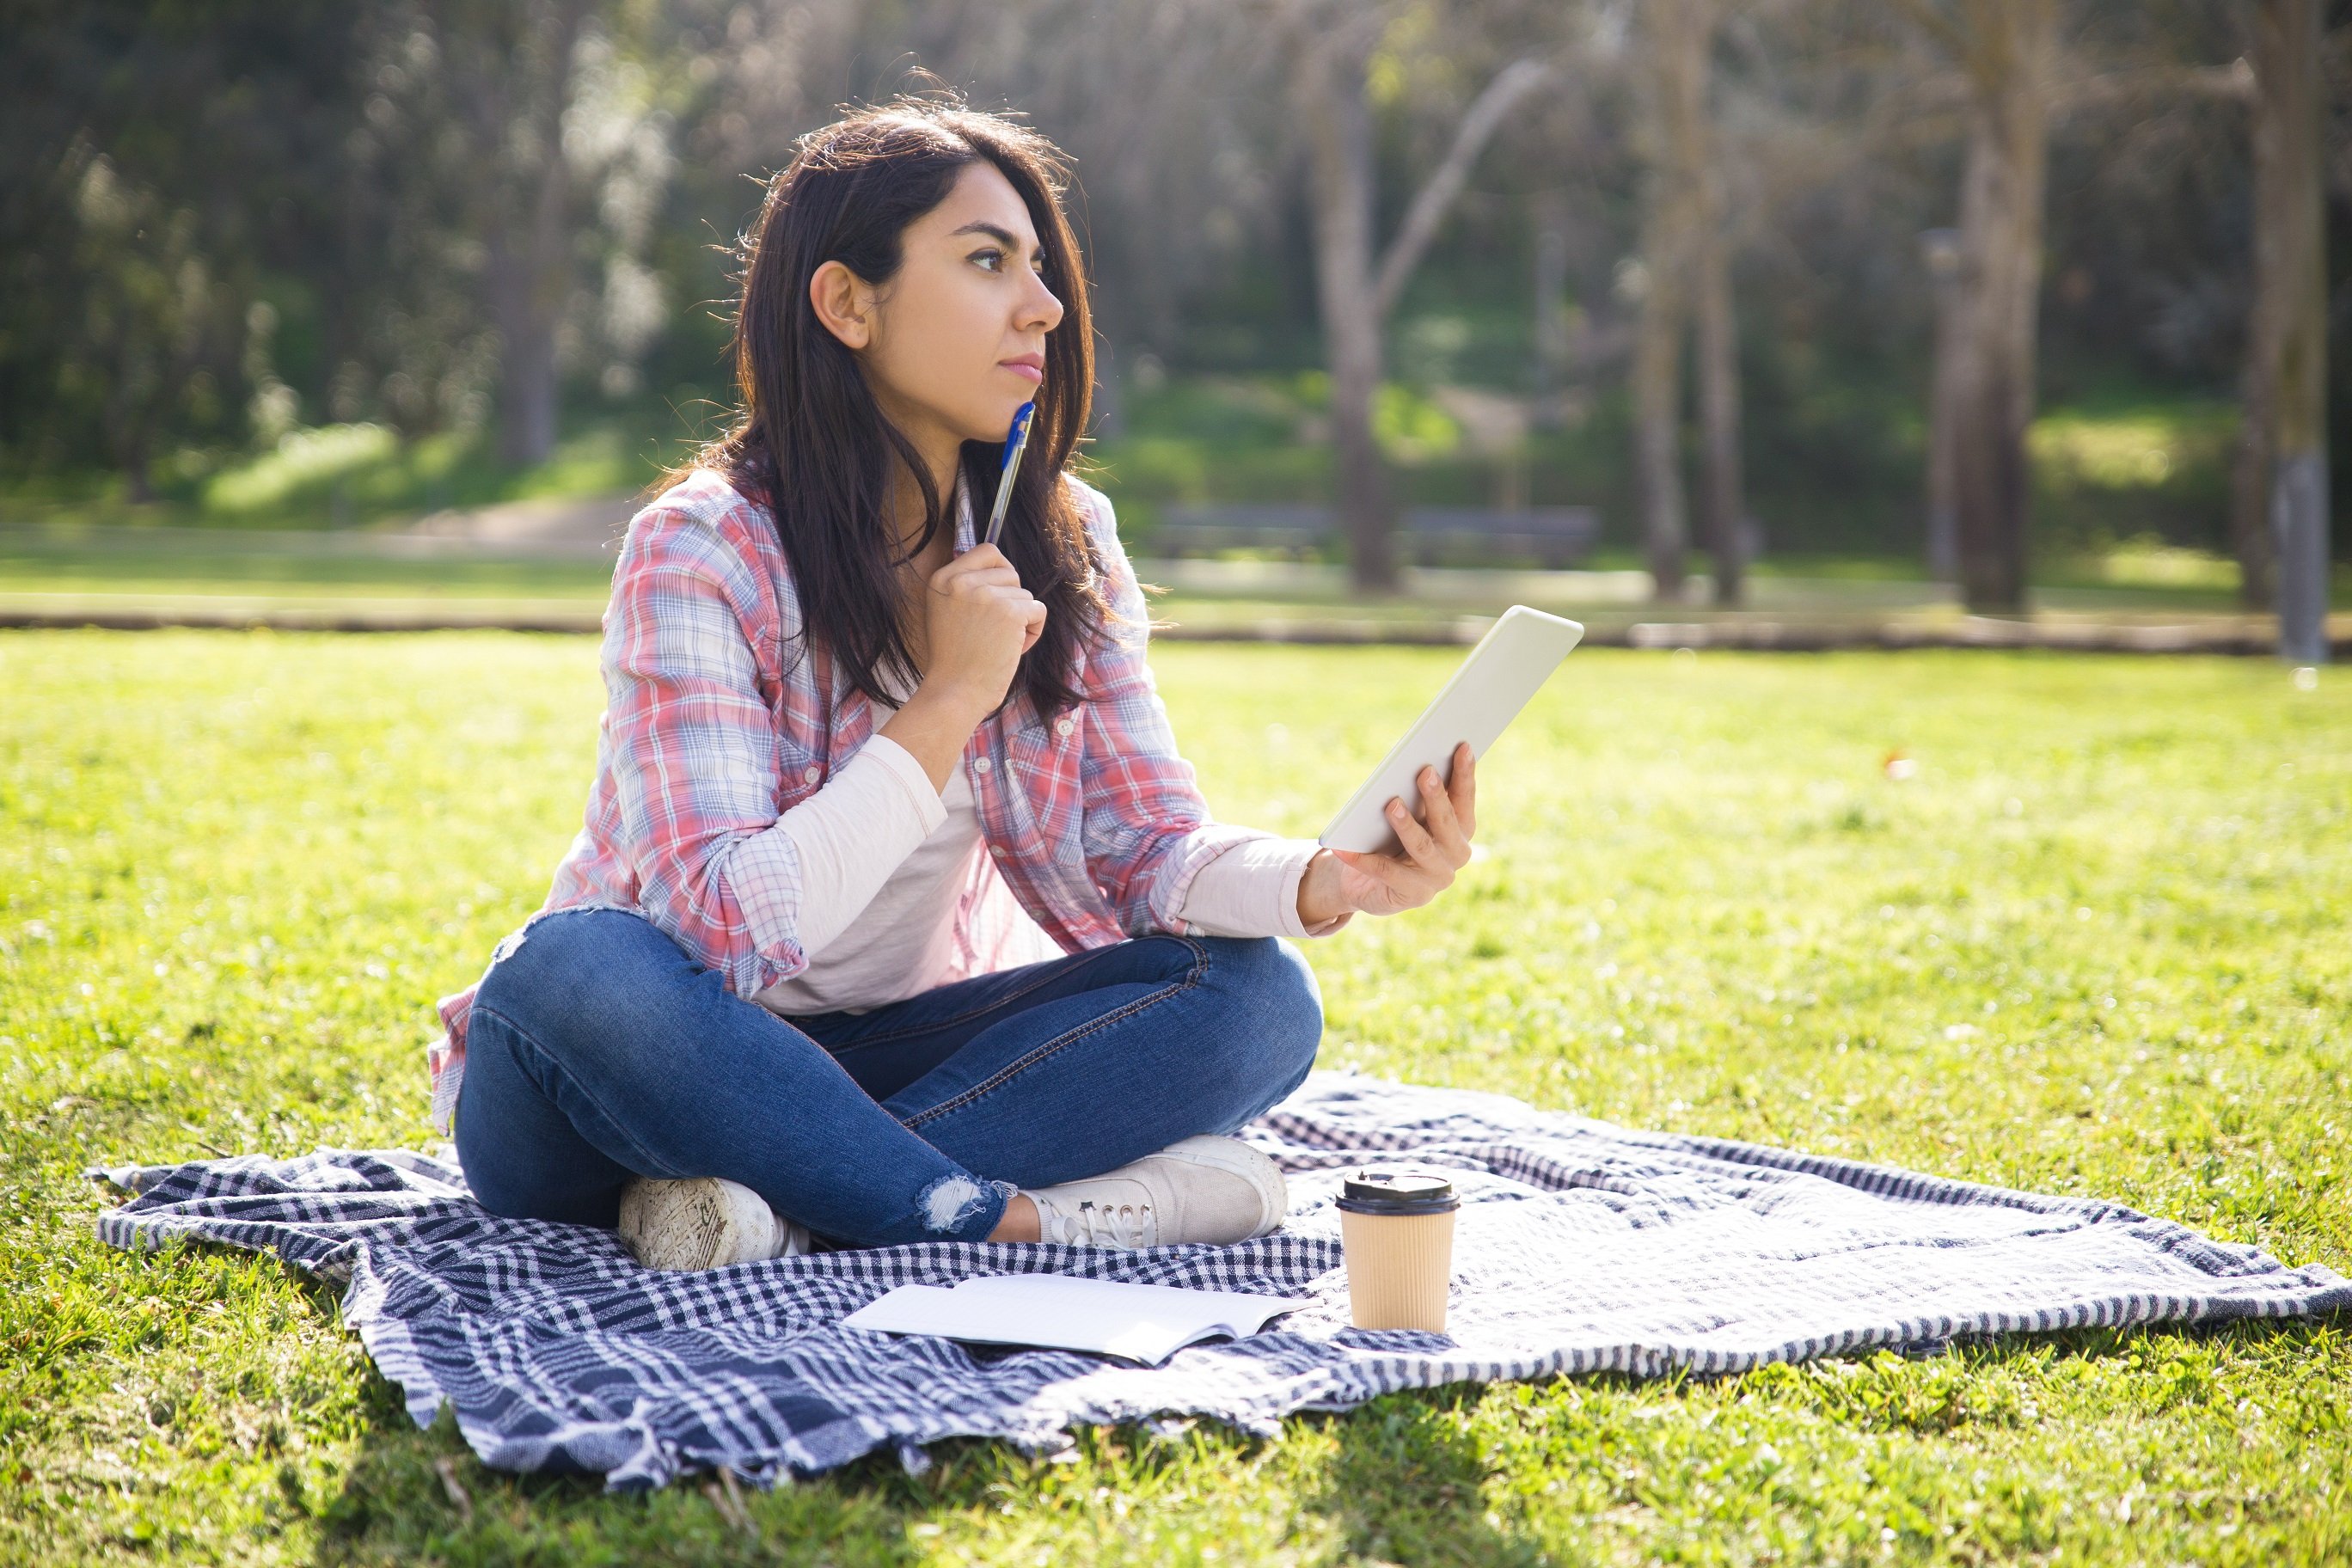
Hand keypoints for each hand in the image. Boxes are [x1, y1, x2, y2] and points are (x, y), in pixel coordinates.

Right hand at [918, 542, 1046, 714]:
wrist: (955, 690)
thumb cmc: (955, 659)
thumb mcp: (946, 611)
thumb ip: (966, 587)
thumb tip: (1001, 568)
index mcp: (943, 578)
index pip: (988, 550)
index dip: (1002, 570)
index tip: (1000, 594)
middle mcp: (962, 581)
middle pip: (1011, 573)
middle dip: (1011, 600)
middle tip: (995, 630)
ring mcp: (986, 594)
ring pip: (1025, 594)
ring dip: (1022, 619)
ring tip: (1000, 643)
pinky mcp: (1010, 611)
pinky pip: (1038, 610)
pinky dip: (1033, 630)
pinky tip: (1014, 648)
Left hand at [1298, 742, 1477, 922]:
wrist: (1368, 883)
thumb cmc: (1389, 838)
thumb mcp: (1407, 814)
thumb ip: (1415, 795)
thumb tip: (1414, 764)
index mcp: (1461, 830)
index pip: (1465, 799)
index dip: (1465, 774)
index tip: (1463, 746)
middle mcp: (1455, 854)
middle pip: (1446, 822)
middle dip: (1436, 796)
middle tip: (1424, 771)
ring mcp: (1436, 878)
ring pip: (1421, 847)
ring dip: (1406, 824)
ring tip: (1390, 805)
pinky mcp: (1412, 896)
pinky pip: (1385, 872)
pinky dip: (1363, 859)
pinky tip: (1344, 847)